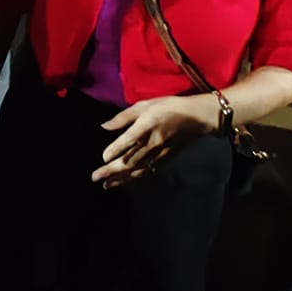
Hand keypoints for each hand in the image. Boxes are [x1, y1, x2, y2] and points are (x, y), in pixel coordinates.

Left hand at [94, 94, 220, 185]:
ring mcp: (159, 153)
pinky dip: (134, 178)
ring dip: (120, 178)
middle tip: (95, 177)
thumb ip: (123, 117)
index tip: (104, 157)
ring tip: (105, 185)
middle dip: (112, 170)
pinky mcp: (165, 159)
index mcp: (147, 125)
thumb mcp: (144, 105)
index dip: (116, 149)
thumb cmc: (168, 107)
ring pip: (137, 169)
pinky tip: (124, 182)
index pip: (129, 140)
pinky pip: (147, 171)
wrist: (196, 118)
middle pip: (130, 159)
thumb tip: (104, 126)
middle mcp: (152, 142)